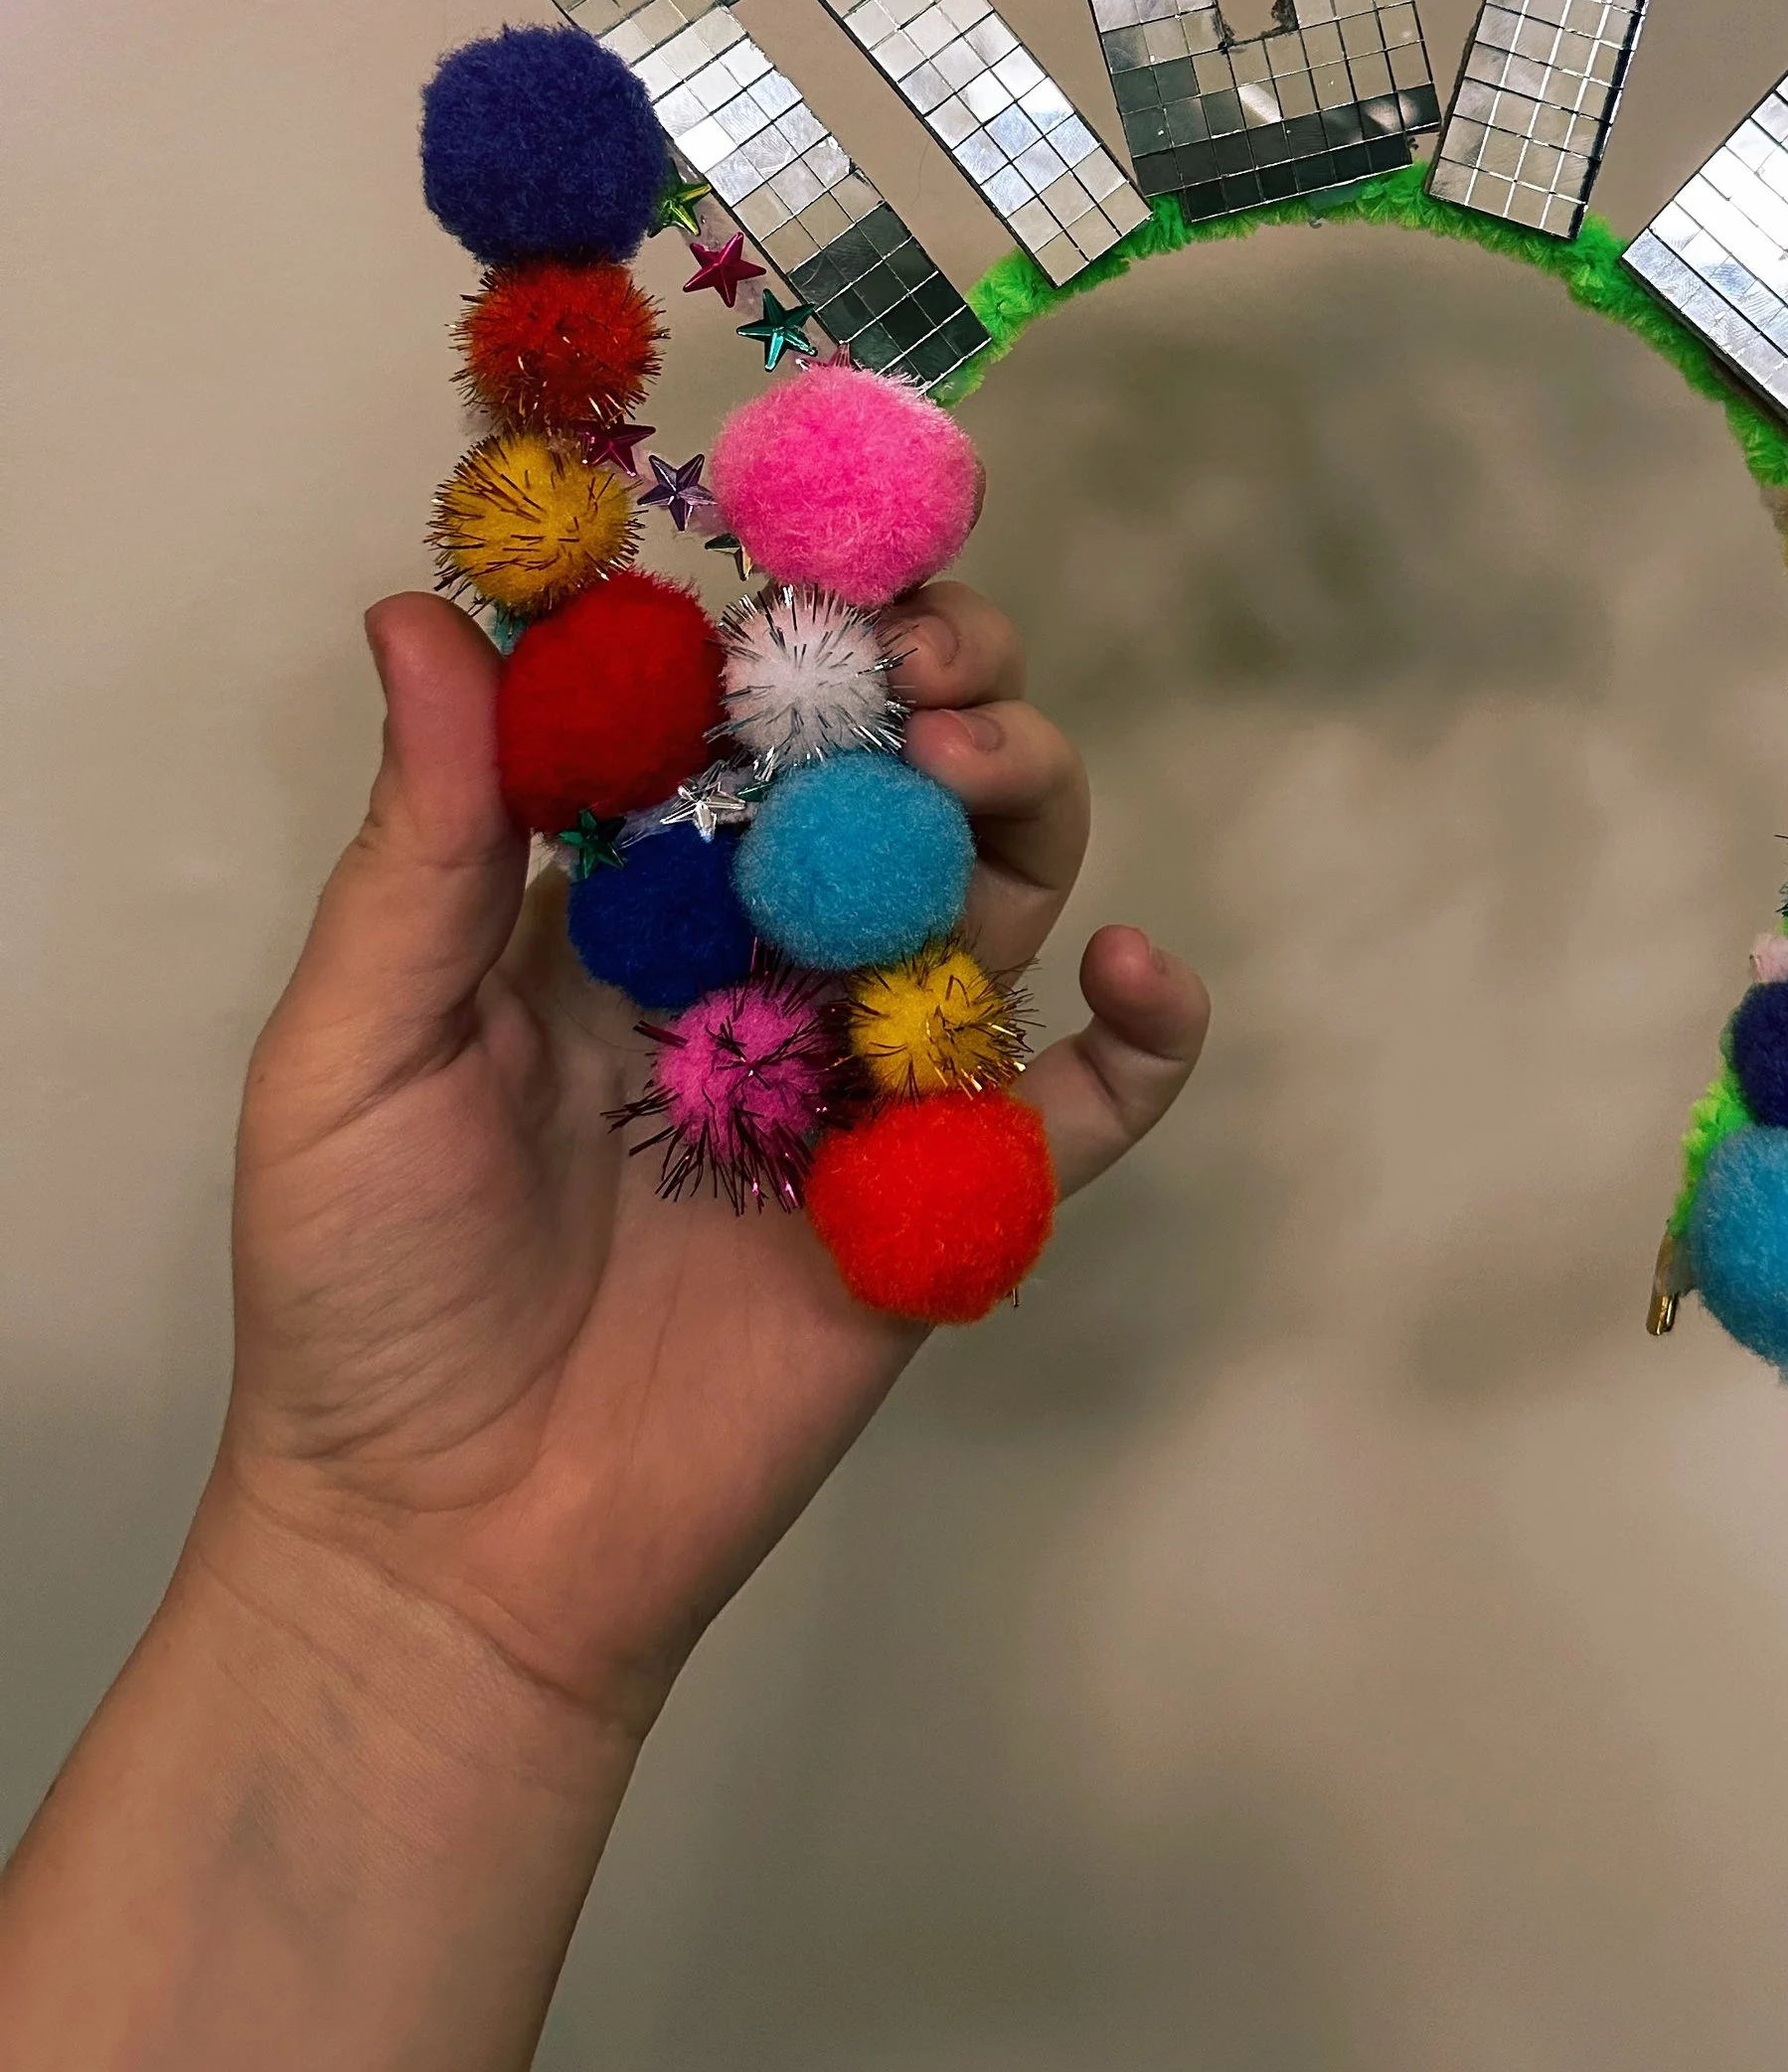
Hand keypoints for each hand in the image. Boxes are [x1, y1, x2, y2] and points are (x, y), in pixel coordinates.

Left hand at [205, 584, 1208, 1739]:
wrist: (447, 1547)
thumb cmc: (362, 1295)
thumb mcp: (356, 1046)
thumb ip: (422, 839)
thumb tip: (418, 614)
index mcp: (624, 898)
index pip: (732, 708)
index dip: (786, 606)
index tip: (817, 524)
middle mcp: (760, 957)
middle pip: (892, 768)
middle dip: (932, 675)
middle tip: (920, 656)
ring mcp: (860, 1070)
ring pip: (996, 887)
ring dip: (1022, 793)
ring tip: (974, 765)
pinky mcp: (939, 1199)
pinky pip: (1080, 1104)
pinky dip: (1146, 1035)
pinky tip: (1140, 972)